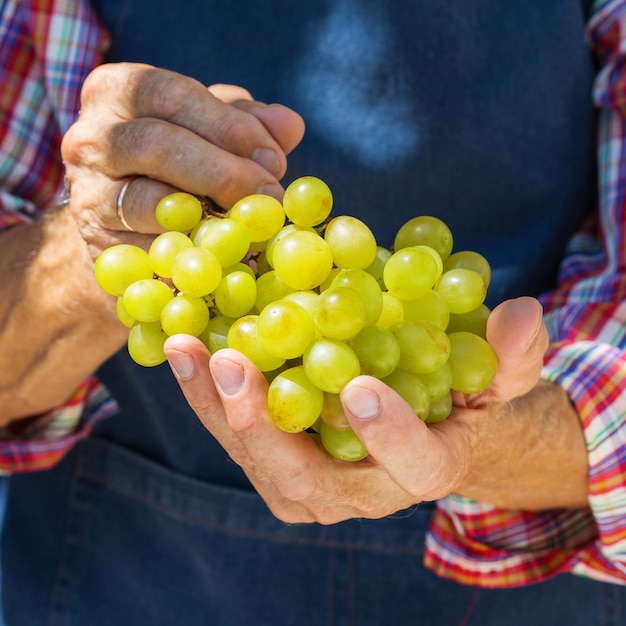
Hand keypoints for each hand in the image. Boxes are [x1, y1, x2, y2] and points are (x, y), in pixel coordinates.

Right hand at [0, 62, 304, 421]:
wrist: (127, 226)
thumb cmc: (178, 164)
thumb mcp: (210, 129)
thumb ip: (246, 123)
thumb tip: (288, 126)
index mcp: (118, 91)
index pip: (172, 95)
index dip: (230, 126)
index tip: (273, 158)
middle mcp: (91, 139)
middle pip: (156, 144)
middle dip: (224, 172)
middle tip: (270, 196)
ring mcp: (89, 197)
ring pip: (147, 203)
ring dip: (210, 218)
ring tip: (252, 229)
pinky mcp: (101, 249)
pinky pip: (150, 253)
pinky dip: (196, 257)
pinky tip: (229, 259)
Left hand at [164, 296, 586, 523]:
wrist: (417, 417)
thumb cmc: (459, 394)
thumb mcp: (496, 372)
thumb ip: (510, 352)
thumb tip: (521, 314)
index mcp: (422, 467)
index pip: (412, 464)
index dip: (388, 433)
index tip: (359, 387)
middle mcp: (358, 491)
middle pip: (302, 476)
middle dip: (262, 425)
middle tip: (231, 364)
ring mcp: (308, 484)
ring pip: (253, 457)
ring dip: (214, 405)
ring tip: (185, 347)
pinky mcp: (273, 462)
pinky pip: (234, 433)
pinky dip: (206, 394)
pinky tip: (185, 347)